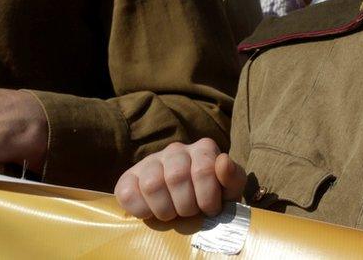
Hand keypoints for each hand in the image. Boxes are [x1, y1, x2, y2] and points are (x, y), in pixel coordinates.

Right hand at [115, 138, 246, 220]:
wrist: (186, 206)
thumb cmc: (211, 198)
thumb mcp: (229, 191)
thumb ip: (233, 177)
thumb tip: (222, 161)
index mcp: (203, 149)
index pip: (203, 170)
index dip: (207, 198)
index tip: (210, 210)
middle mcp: (176, 149)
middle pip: (176, 176)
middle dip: (186, 205)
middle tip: (190, 213)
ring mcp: (151, 160)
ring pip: (152, 184)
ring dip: (165, 209)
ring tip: (172, 214)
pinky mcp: (129, 176)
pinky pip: (128, 193)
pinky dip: (141, 210)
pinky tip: (152, 212)